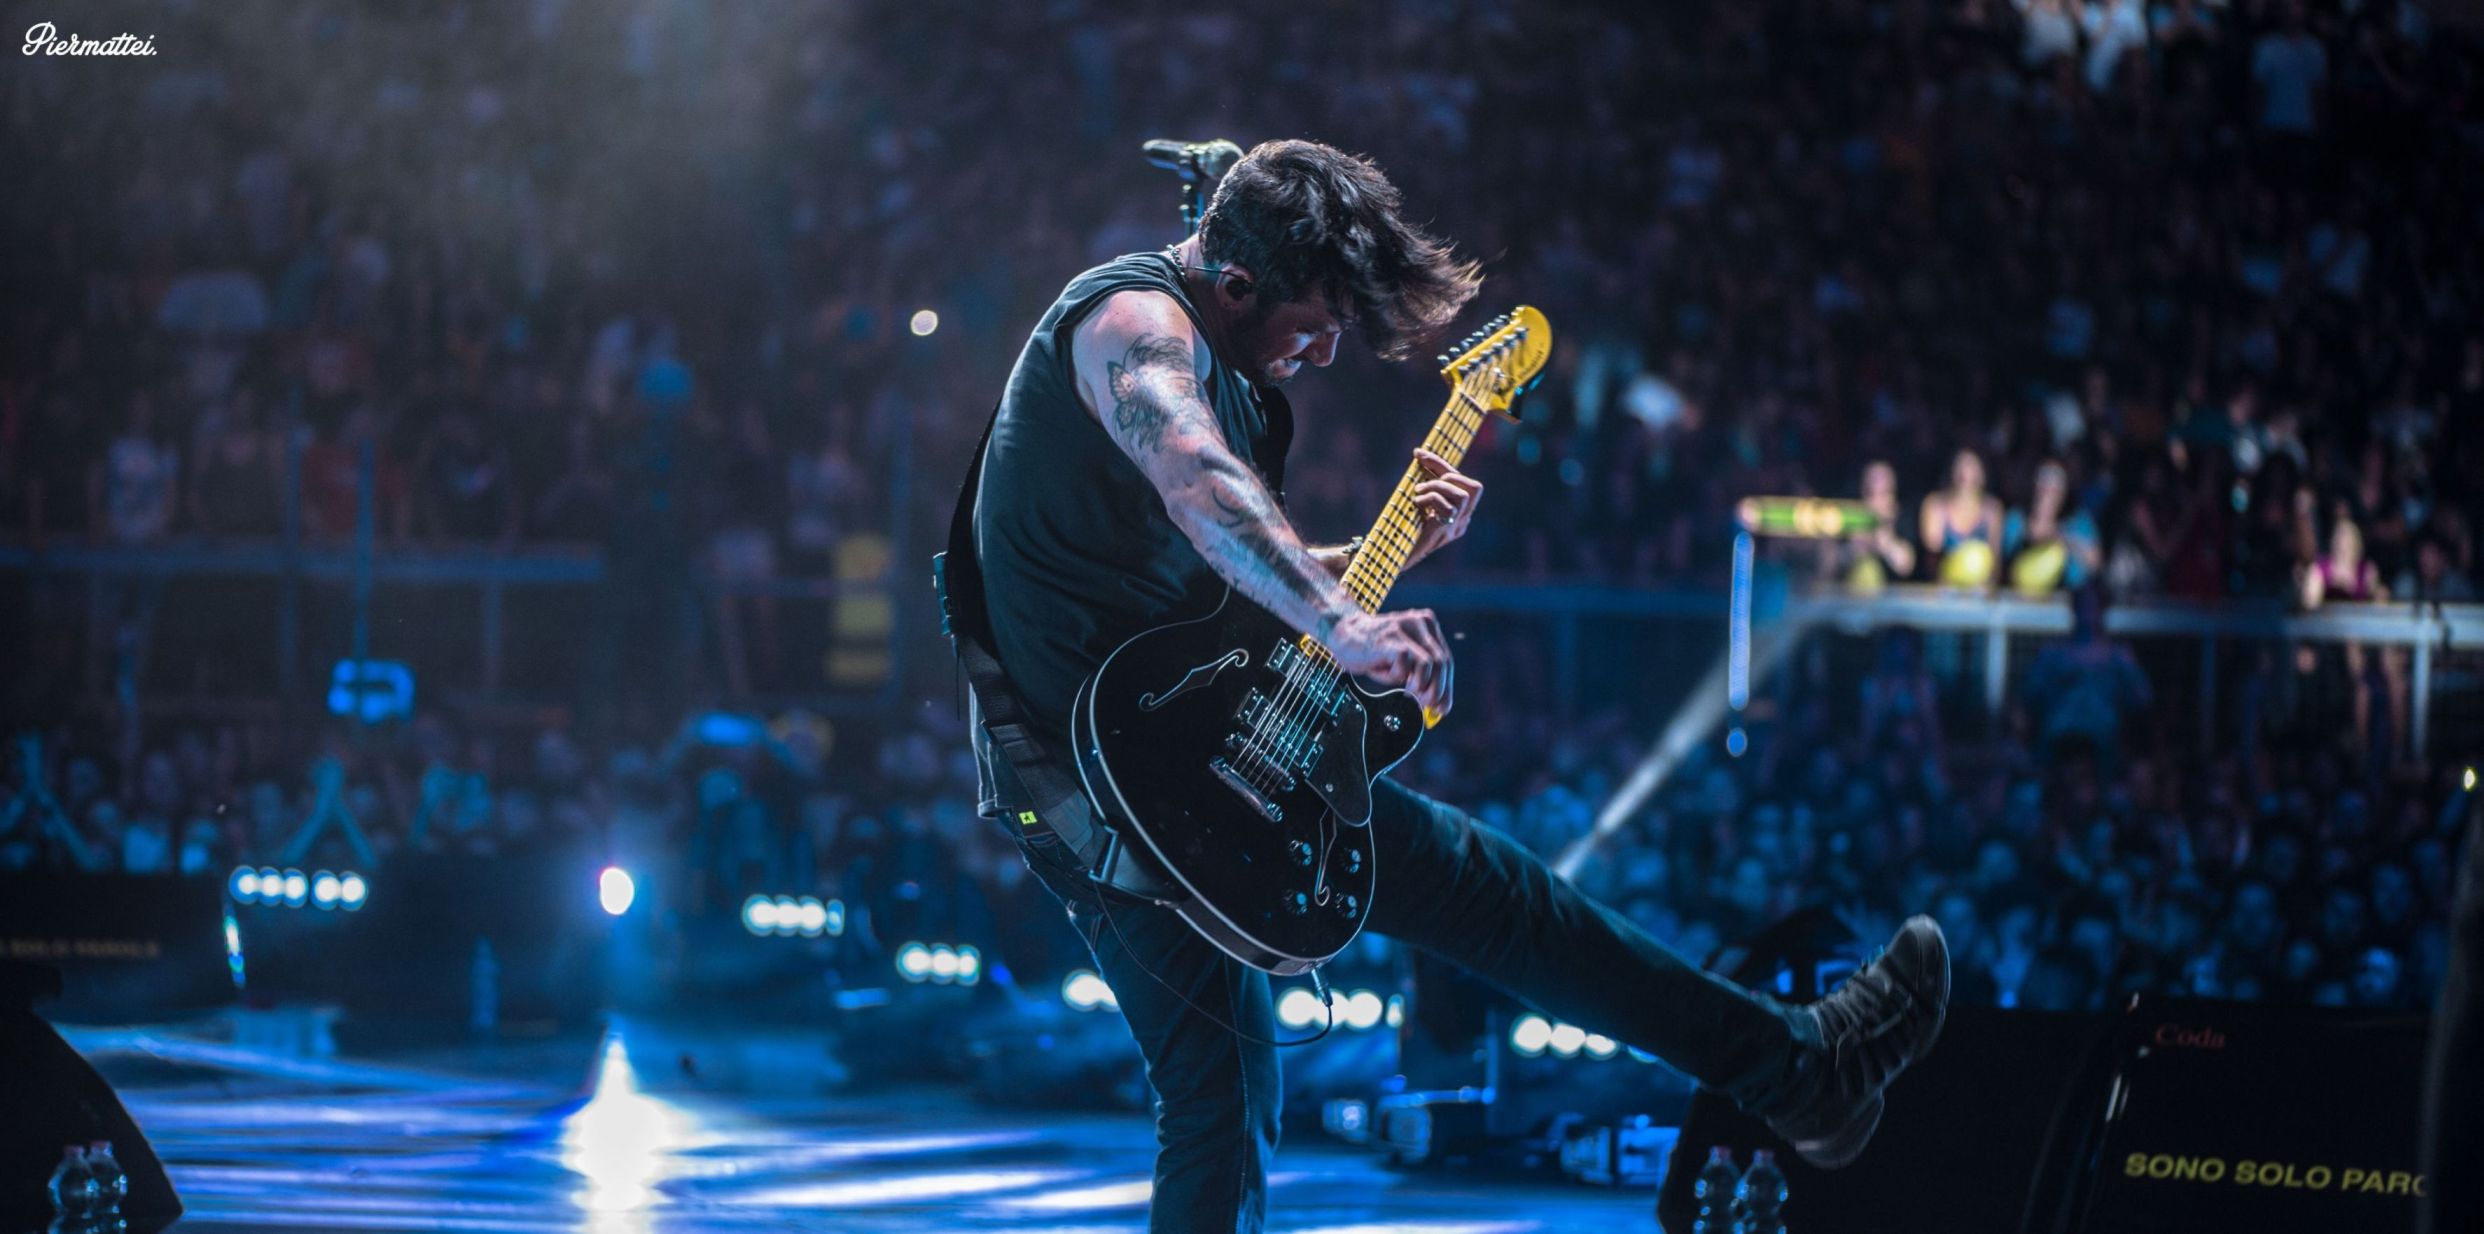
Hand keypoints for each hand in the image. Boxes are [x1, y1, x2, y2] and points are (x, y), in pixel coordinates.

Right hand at [1326, 608, 1453, 717]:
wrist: (1344, 634)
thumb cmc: (1374, 651)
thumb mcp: (1402, 662)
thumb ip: (1421, 677)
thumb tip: (1437, 706)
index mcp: (1427, 625)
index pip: (1446, 659)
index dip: (1446, 686)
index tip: (1442, 708)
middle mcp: (1420, 624)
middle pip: (1442, 663)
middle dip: (1437, 691)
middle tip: (1426, 706)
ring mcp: (1406, 630)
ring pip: (1429, 665)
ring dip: (1418, 684)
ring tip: (1403, 687)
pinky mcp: (1392, 639)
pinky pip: (1404, 666)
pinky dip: (1395, 676)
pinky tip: (1382, 670)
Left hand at [1406, 448, 1482, 566]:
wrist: (1390, 559)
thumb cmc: (1400, 530)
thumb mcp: (1417, 504)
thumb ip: (1426, 487)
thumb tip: (1421, 456)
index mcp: (1459, 515)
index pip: (1467, 484)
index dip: (1443, 464)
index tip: (1419, 454)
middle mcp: (1462, 523)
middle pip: (1475, 487)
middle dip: (1446, 472)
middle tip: (1422, 474)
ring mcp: (1454, 529)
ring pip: (1462, 495)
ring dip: (1437, 486)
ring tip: (1418, 491)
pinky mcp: (1441, 533)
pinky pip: (1447, 508)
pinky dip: (1430, 498)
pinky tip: (1416, 503)